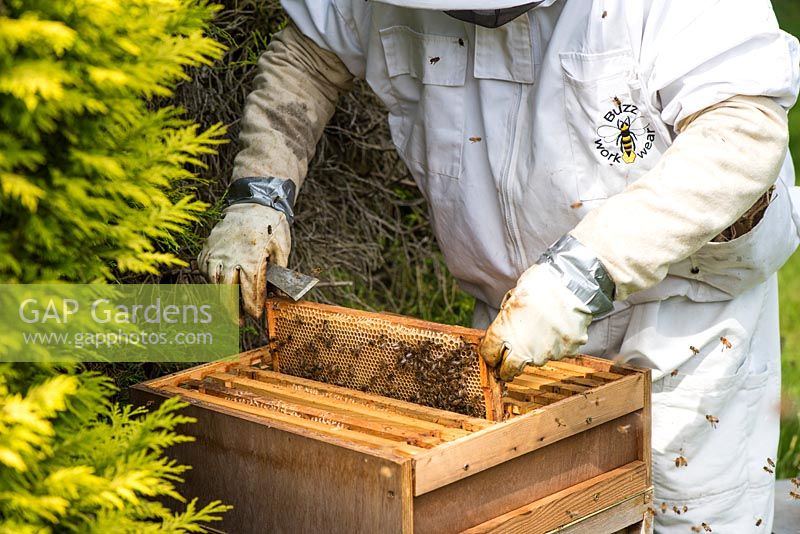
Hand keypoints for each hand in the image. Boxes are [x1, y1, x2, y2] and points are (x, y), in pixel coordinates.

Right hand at [198, 203, 290, 319]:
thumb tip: (278, 296)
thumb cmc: (271, 226)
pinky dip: (212, 281)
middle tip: (241, 323)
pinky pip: (205, 271)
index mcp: (252, 258)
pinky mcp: (207, 249)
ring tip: (231, 309)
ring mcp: (216, 253)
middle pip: (227, 292)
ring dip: (221, 299)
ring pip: (213, 283)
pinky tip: (221, 287)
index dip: (253, 307)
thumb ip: (280, 273)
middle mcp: (230, 257)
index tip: (256, 316)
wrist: (253, 202)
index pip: (250, 291)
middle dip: (234, 311)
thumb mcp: (282, 248)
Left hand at [480, 263, 591, 380]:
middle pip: (509, 370)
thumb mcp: (513, 297)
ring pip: (536, 360)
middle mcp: (523, 349)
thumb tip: (504, 327)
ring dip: (536, 351)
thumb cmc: (540, 285)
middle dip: (507, 368)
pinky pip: (559, 353)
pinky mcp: (566, 352)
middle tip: (509, 364)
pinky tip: (558, 329)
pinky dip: (557, 344)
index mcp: (504, 332)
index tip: (494, 354)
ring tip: (542, 331)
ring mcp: (546, 353)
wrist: (572, 283)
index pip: (489, 354)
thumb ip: (506, 317)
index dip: (490, 354)